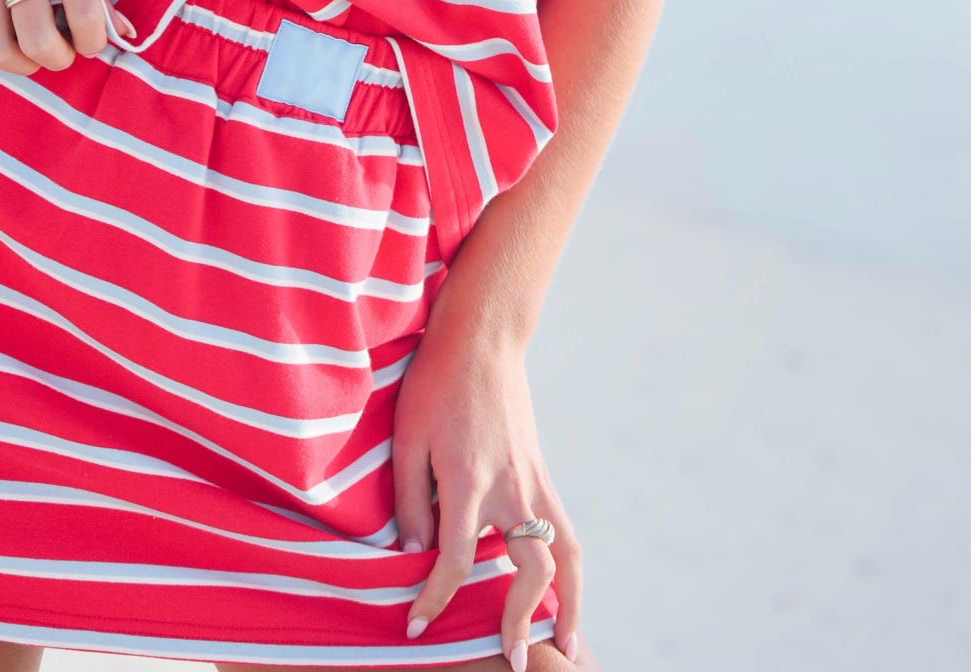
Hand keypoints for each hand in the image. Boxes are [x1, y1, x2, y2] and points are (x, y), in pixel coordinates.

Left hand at [392, 264, 581, 667]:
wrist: (481, 337)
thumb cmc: (434, 383)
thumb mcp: (406, 437)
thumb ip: (411, 500)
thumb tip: (415, 555)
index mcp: (467, 479)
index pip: (453, 560)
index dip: (433, 600)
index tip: (416, 627)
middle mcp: (509, 487)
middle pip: (529, 571)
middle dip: (519, 621)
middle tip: (512, 662)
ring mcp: (533, 480)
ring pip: (565, 556)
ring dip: (569, 605)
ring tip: (566, 646)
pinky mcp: (542, 473)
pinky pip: (565, 530)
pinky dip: (571, 569)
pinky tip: (565, 594)